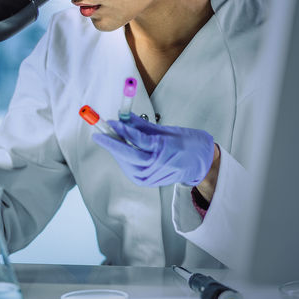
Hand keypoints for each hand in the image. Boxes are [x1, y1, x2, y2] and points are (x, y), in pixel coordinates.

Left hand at [92, 113, 214, 186]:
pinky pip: (130, 169)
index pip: (138, 139)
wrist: (200, 163)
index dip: (122, 130)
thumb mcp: (167, 130)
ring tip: (110, 139)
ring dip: (116, 151)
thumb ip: (143, 125)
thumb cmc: (188, 143)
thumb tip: (124, 117)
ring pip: (127, 163)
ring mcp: (153, 176)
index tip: (111, 122)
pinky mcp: (148, 182)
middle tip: (99, 134)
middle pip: (129, 155)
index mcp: (165, 149)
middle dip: (112, 144)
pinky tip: (120, 150)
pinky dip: (123, 159)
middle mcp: (158, 165)